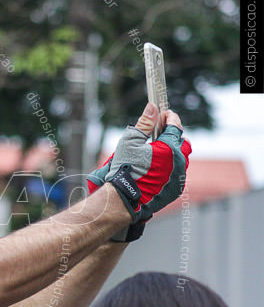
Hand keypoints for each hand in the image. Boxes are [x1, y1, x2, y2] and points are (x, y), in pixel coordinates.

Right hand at [105, 103, 191, 222]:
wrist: (123, 199)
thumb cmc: (124, 169)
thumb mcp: (130, 142)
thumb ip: (144, 124)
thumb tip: (153, 107)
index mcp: (169, 149)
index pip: (175, 127)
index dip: (170, 118)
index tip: (164, 113)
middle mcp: (179, 162)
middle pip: (182, 142)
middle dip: (173, 135)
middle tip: (161, 132)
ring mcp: (179, 177)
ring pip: (181, 159)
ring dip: (172, 152)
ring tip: (158, 150)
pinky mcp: (175, 189)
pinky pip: (177, 173)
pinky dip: (170, 167)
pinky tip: (157, 167)